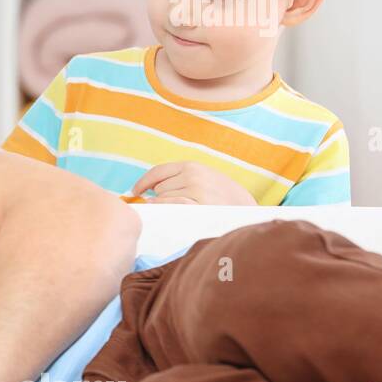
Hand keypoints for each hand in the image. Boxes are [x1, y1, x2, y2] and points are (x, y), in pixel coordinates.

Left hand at [129, 161, 256, 204]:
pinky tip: (172, 214)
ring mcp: (195, 192)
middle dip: (162, 197)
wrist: (247, 209)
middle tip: (179, 203)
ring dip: (167, 206)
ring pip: (163, 200)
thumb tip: (148, 190)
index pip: (158, 171)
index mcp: (193, 166)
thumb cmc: (222, 196)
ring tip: (187, 209)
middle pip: (159, 188)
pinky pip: (172, 208)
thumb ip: (179, 179)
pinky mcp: (198, 207)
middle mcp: (193, 176)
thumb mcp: (203, 178)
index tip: (134, 191)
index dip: (143, 182)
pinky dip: (167, 211)